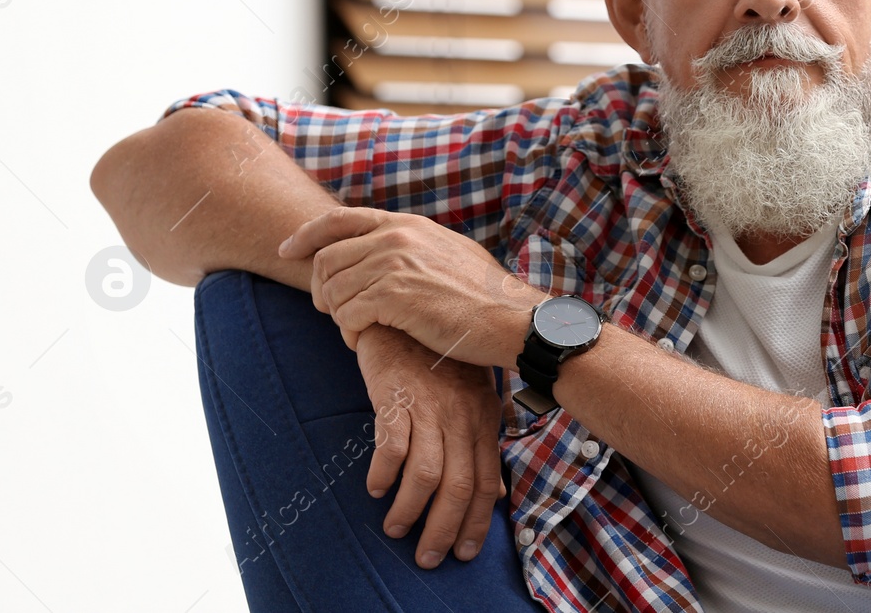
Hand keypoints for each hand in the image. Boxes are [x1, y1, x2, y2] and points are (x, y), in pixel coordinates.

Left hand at [279, 207, 547, 364]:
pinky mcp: (393, 296)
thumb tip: (385, 248)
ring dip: (338, 316)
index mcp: (407, 224)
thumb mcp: (448, 252)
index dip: (305, 235)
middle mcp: (396, 237)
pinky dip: (349, 333)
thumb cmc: (484, 296)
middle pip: (325, 259)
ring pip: (332, 291)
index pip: (339, 219)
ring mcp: (394, 264)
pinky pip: (345, 315)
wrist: (510, 318)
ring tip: (359, 331)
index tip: (287, 250)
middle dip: (321, 290)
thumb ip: (412, 245)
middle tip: (336, 314)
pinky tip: (366, 340)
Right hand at [356, 323, 506, 569]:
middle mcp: (461, 416)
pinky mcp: (396, 397)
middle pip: (458, 487)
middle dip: (444, 531)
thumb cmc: (438, 359)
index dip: (477, 521)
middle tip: (428, 558)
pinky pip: (392, 447)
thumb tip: (494, 494)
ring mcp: (429, 406)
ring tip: (396, 529)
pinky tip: (376, 488)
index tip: (465, 552)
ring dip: (410, 510)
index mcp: (483, 418)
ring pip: (427, 475)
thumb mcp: (471, 398)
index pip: (486, 481)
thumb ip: (481, 443)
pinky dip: (384, 475)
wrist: (406, 312)